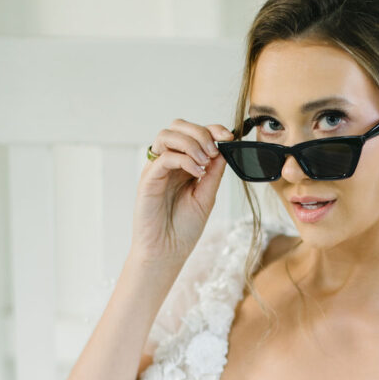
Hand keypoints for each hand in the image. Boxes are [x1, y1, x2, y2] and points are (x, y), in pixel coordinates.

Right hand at [131, 119, 233, 262]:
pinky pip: (164, 157)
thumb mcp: (206, 197)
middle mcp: (168, 163)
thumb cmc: (183, 229)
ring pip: (167, 135)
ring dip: (191, 142)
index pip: (194, 134)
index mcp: (183, 165)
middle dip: (200, 132)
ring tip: (205, 161)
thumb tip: (224, 150)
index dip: (212, 129)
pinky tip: (197, 172)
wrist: (166, 252)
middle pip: (178, 127)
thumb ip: (213, 173)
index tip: (230, 137)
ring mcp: (157, 169)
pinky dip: (184, 159)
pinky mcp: (148, 179)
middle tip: (215, 150)